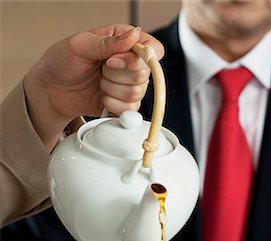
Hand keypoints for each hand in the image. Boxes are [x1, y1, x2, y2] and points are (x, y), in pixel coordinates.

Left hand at [23, 24, 163, 150]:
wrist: (51, 90)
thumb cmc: (62, 62)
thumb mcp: (79, 45)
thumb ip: (108, 42)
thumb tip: (133, 36)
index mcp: (125, 42)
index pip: (153, 49)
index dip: (140, 57)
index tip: (114, 60)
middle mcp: (131, 63)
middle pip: (144, 73)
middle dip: (116, 74)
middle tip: (100, 69)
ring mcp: (129, 85)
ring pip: (137, 92)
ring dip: (111, 89)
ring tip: (98, 82)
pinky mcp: (125, 104)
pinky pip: (130, 109)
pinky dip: (112, 104)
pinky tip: (101, 96)